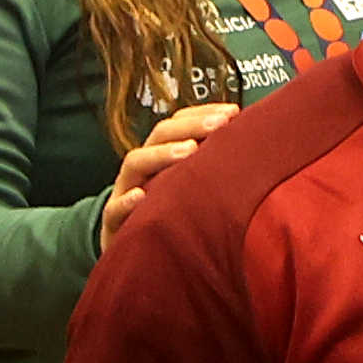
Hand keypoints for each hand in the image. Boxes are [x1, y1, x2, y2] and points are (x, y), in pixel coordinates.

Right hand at [110, 100, 238, 214]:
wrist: (129, 250)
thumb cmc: (165, 215)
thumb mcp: (185, 189)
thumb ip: (209, 169)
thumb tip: (249, 148)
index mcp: (160, 157)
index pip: (177, 125)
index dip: (202, 115)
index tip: (233, 112)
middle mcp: (142, 169)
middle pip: (159, 136)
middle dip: (189, 127)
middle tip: (218, 125)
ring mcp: (124, 192)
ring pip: (135, 164)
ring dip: (161, 154)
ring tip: (188, 150)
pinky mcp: (113, 223)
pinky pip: (113, 210)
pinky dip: (125, 203)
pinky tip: (141, 197)